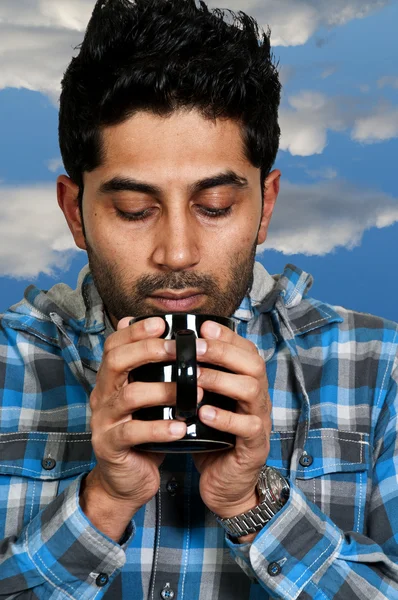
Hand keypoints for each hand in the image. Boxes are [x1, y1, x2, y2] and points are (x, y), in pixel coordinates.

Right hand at [81, 316, 186, 538]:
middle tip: (179, 350)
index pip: (114, 345)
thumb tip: (160, 335)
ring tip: (194, 392)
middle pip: (116, 362)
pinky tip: (181, 428)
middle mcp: (102, 395)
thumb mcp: (146, 398)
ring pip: (129, 396)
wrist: (126, 479)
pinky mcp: (110, 446)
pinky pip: (133, 433)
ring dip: (163, 391)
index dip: (135, 332)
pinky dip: (159, 429)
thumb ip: (150, 371)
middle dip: (148, 350)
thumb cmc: (142, 431)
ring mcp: (103, 421)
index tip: (162, 324)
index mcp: (111, 380)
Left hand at [191, 321, 270, 518]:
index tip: (203, 326)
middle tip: (196, 347)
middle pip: (252, 364)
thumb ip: (196, 379)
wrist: (225, 483)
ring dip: (222, 380)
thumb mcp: (204, 403)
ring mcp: (258, 421)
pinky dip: (225, 418)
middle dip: (223, 351)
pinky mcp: (253, 446)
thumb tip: (167, 349)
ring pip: (252, 390)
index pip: (245, 349)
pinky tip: (204, 414)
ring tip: (196, 378)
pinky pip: (247, 427)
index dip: (227, 336)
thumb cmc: (212, 438)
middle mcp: (257, 398)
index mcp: (246, 383)